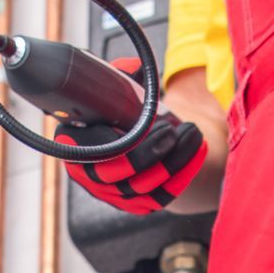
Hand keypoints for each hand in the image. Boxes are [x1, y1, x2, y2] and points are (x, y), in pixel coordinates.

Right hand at [57, 59, 206, 214]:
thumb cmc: (124, 110)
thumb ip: (119, 75)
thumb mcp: (117, 88)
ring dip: (173, 161)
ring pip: (143, 186)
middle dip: (148, 153)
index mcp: (73, 145)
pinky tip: (200, 152)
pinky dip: (183, 175)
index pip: (86, 152)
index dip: (112, 142)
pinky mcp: (138, 205)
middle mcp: (88, 176)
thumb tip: (135, 66)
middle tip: (172, 130)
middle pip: (115, 174)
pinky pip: (161, 196)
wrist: (142, 138)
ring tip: (192, 133)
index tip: (139, 122)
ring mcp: (113, 195)